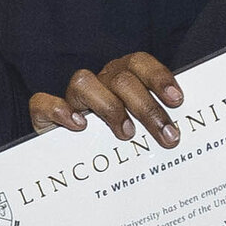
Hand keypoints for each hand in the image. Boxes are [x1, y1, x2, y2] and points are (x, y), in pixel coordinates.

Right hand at [27, 50, 183, 145]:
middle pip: (121, 79)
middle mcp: (99, 82)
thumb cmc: (114, 145)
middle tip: (167, 137)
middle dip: (147, 108)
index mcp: (122, 78)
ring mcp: (71, 98)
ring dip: (109, 108)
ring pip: (84, 82)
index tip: (176, 100)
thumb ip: (155, 127)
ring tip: (126, 134)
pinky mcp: (44, 113)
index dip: (158, 77)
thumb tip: (180, 136)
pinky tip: (78, 126)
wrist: (70, 161)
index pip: (139, 64)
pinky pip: (44, 102)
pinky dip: (59, 111)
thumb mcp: (139, 133)